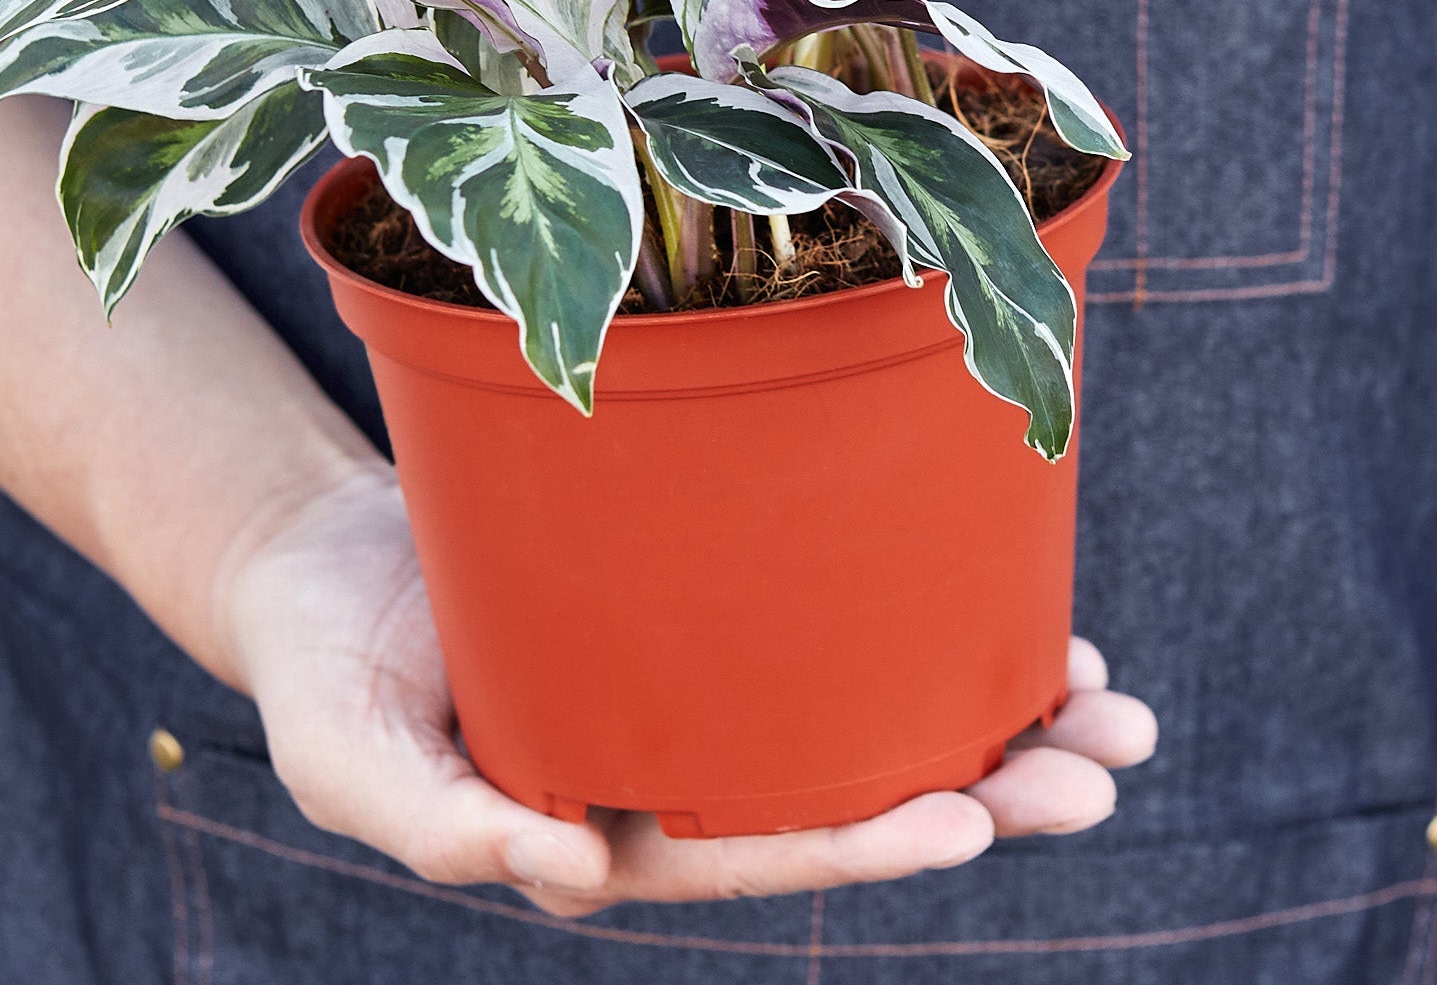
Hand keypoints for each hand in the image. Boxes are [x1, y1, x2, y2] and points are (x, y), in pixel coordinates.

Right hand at [222, 463, 1156, 916]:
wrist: (327, 562)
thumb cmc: (329, 669)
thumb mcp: (349, 762)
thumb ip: (443, 828)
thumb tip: (562, 874)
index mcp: (608, 824)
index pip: (754, 845)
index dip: (860, 838)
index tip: (970, 821)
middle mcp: (678, 765)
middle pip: (848, 789)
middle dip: (984, 790)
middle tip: (1103, 769)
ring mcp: (702, 685)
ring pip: (864, 712)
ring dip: (991, 715)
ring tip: (1109, 704)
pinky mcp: (707, 604)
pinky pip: (826, 622)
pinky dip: (918, 623)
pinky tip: (1009, 610)